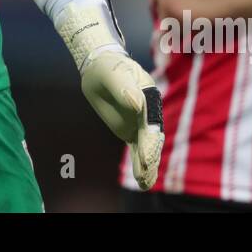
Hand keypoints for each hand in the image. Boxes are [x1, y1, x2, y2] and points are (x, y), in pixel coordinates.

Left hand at [81, 50, 165, 190]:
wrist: (100, 68)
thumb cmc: (107, 67)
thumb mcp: (112, 74)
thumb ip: (123, 89)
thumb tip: (137, 105)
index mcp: (149, 95)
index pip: (151, 121)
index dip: (150, 139)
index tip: (147, 156)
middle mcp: (148, 111)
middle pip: (151, 137)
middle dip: (149, 156)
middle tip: (145, 171)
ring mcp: (140, 122)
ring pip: (146, 147)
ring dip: (148, 165)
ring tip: (145, 184)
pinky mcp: (131, 130)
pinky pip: (137, 149)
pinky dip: (140, 164)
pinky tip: (143, 182)